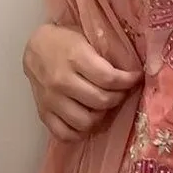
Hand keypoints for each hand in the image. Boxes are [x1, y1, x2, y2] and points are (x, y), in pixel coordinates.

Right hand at [23, 23, 142, 142]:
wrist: (36, 46)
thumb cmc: (66, 40)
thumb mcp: (87, 38)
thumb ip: (105, 56)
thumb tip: (131, 72)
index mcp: (76, 58)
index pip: (109, 78)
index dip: (128, 81)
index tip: (136, 78)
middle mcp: (62, 81)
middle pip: (100, 101)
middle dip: (118, 97)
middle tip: (122, 92)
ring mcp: (50, 99)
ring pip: (85, 121)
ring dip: (101, 116)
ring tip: (105, 106)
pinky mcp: (43, 112)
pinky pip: (64, 133)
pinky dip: (80, 132)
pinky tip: (88, 121)